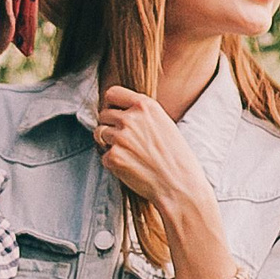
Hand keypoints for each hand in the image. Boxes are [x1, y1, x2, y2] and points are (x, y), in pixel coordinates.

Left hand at [95, 85, 212, 214]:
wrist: (180, 185)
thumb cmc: (176, 157)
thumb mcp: (164, 124)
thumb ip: (142, 115)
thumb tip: (120, 112)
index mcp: (145, 106)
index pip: (113, 93)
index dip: (112, 104)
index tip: (114, 112)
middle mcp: (130, 118)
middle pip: (104, 114)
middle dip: (110, 126)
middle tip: (125, 141)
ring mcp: (120, 138)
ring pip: (99, 133)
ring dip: (109, 143)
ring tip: (129, 154)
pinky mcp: (113, 157)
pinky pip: (104, 155)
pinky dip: (113, 162)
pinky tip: (130, 167)